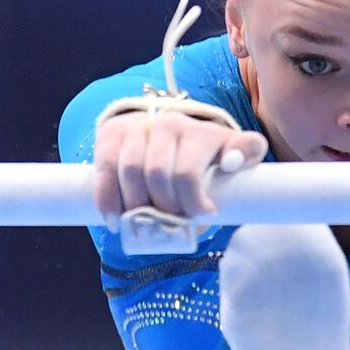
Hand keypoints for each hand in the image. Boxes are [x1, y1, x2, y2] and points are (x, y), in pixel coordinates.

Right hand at [92, 110, 267, 231]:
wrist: (170, 129)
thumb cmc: (205, 152)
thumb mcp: (231, 150)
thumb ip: (245, 152)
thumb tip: (234, 161)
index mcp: (198, 133)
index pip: (187, 172)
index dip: (191, 202)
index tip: (202, 218)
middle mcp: (167, 124)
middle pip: (155, 174)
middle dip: (162, 208)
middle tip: (170, 225)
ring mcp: (137, 127)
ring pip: (128, 171)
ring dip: (134, 206)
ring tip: (143, 225)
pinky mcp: (112, 134)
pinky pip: (103, 167)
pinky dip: (106, 198)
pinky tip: (115, 221)